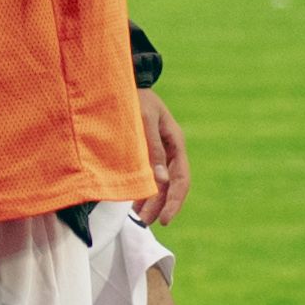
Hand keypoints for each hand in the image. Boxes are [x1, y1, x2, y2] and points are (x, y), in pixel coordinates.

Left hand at [135, 85, 190, 225]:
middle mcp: (170, 149)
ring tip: (139, 219)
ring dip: (150, 201)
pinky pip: (148, 175)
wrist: (123, 81)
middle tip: (145, 223)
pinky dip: (143, 190)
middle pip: (171, 185)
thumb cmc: (135, 97)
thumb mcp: (145, 120)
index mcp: (175, 142)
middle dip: (160, 206)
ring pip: (160, 183)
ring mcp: (158, 151)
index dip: (174, 201)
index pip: (181, 178)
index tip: (164, 219)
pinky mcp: (145, 151)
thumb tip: (161, 180)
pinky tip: (133, 202)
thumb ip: (153, 149)